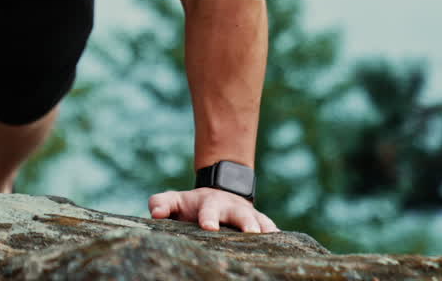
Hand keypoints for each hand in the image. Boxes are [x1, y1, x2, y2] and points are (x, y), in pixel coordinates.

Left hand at [148, 188, 278, 232]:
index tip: (208, 227)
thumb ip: (162, 204)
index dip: (209, 217)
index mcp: (209, 204)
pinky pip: (272, 227)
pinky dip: (278, 235)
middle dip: (245, 222)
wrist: (219, 194)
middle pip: (241, 214)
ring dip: (265, 229)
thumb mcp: (175, 201)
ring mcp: (248, 215)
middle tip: (249, 233)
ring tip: (270, 239)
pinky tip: (286, 246)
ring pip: (261, 220)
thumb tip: (155, 214)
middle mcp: (231, 208)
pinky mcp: (261, 222)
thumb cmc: (192, 205)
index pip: (208, 210)